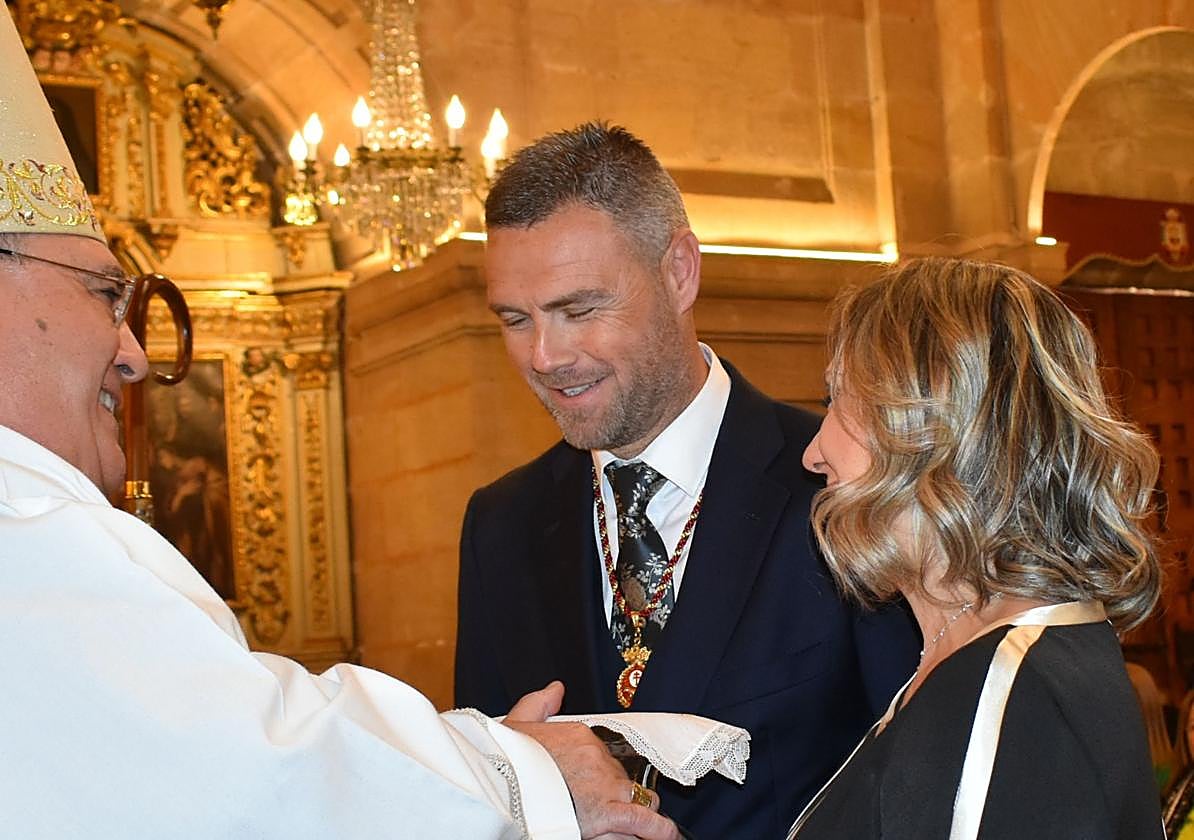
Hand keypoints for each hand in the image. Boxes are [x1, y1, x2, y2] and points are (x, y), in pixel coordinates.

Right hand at [506, 682, 679, 839]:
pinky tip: (665, 833)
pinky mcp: (607, 812)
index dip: (601, 774)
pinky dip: (657, 828)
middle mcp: (597, 758)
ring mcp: (604, 785)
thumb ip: (539, 704)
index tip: (595, 784)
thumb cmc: (505, 759)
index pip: (602, 755)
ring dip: (641, 810)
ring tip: (651, 826)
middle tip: (611, 808)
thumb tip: (556, 689)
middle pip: (620, 779)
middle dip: (618, 795)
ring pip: (636, 798)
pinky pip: (641, 819)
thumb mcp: (517, 723)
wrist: (501, 781)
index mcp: (578, 736)